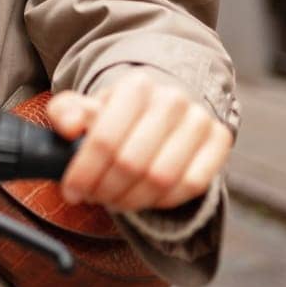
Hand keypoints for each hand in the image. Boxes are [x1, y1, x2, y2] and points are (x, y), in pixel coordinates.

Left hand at [47, 70, 232, 213]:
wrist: (160, 109)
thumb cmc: (117, 115)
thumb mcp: (84, 109)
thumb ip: (65, 113)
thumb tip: (69, 127)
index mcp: (135, 86)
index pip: (105, 140)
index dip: (84, 173)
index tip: (72, 191)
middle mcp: (172, 99)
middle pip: (132, 163)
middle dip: (106, 190)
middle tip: (94, 197)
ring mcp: (199, 119)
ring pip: (161, 179)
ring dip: (132, 199)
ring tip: (115, 199)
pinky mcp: (220, 140)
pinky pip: (192, 185)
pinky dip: (163, 200)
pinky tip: (145, 197)